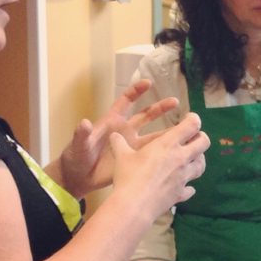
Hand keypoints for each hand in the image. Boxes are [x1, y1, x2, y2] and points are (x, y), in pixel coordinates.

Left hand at [54, 80, 179, 197]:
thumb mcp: (78, 145)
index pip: (126, 101)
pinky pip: (153, 153)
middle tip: (175, 102)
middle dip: (160, 108)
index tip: (148, 83)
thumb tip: (83, 122)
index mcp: (112, 121)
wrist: (78, 177)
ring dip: (168, 131)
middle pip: (146, 115)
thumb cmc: (76, 156)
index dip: (136, 91)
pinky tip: (177, 150)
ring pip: (154, 134)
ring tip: (184, 127)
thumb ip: (82, 134)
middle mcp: (125, 130)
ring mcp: (132, 145)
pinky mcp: (135, 159)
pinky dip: (164, 150)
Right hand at [108, 113, 208, 213]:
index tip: (189, 118)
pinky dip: (189, 186)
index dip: (194, 119)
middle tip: (193, 138)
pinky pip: (191, 189)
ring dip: (199, 160)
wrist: (135, 205)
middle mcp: (181, 158)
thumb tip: (113, 135)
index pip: (191, 125)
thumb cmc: (128, 176)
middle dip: (201, 137)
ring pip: (201, 165)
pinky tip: (184, 186)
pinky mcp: (181, 193)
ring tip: (192, 159)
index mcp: (168, 144)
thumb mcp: (121, 156)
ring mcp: (183, 177)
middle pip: (204, 143)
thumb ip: (119, 144)